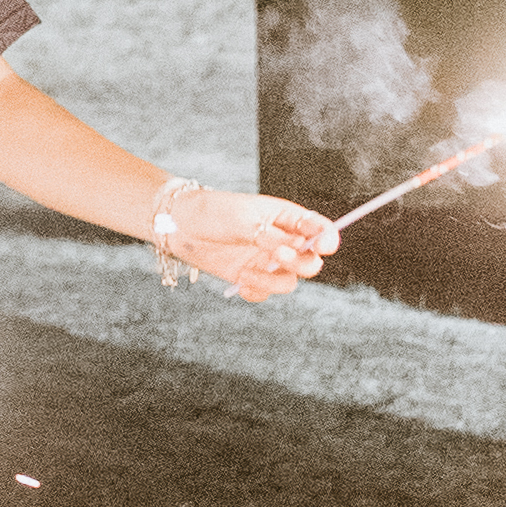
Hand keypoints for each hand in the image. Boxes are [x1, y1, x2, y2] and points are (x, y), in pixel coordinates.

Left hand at [162, 183, 334, 302]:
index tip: (323, 246)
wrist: (178, 226)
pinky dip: (257, 293)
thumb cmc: (213, 212)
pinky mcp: (250, 277)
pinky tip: (240, 284)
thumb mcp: (243, 220)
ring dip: (272, 282)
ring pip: (289, 282)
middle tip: (278, 256)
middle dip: (301, 263)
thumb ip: (271, 236)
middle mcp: (282, 241)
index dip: (327, 238)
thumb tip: (295, 249)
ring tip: (246, 274)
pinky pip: (266, 293)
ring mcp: (266, 261)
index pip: (318, 229)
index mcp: (286, 218)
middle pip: (310, 261)